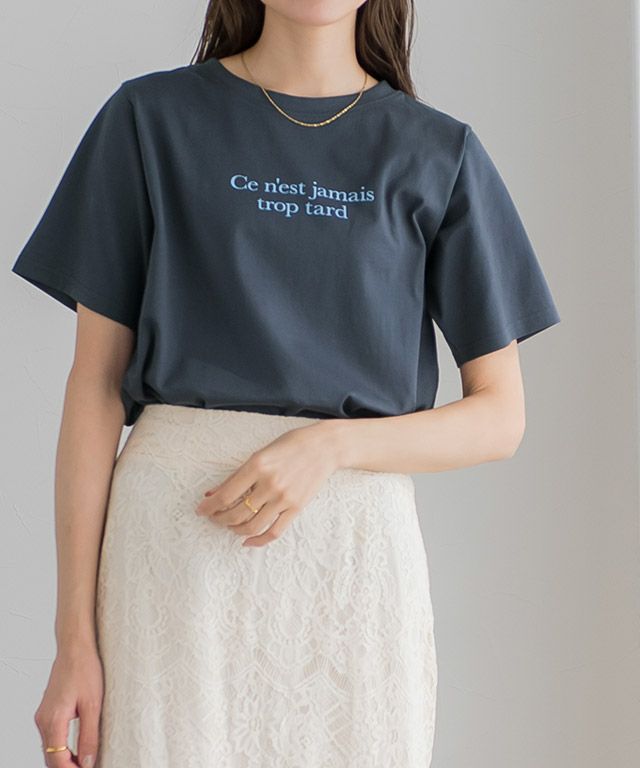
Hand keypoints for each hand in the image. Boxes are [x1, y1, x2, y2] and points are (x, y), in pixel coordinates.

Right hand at [35, 645, 103, 767]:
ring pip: (50, 749)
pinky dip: (61, 748)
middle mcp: (43, 721)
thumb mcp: (93, 704)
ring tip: (85, 762)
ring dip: (64, 760)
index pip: (57, 761)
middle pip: (50, 758)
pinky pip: (51, 738)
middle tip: (88, 767)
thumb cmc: (85, 670)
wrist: (75, 647)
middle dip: (68, 767)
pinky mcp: (46, 712)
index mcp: (53, 720)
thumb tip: (88, 763)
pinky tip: (76, 749)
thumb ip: (89, 735)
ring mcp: (42, 716)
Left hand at [195, 421, 341, 546]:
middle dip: (220, 519)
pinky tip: (247, 541)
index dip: (209, 507)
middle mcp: (270, 484)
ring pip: (252, 526)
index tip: (200, 511)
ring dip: (235, 530)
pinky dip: (258, 541)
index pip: (226, 495)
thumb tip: (212, 494)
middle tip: (214, 518)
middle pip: (236, 514)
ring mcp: (284, 499)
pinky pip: (274, 532)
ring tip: (230, 526)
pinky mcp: (296, 508)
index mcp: (257, 466)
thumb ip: (237, 475)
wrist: (324, 447)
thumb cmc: (290, 445)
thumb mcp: (260, 454)